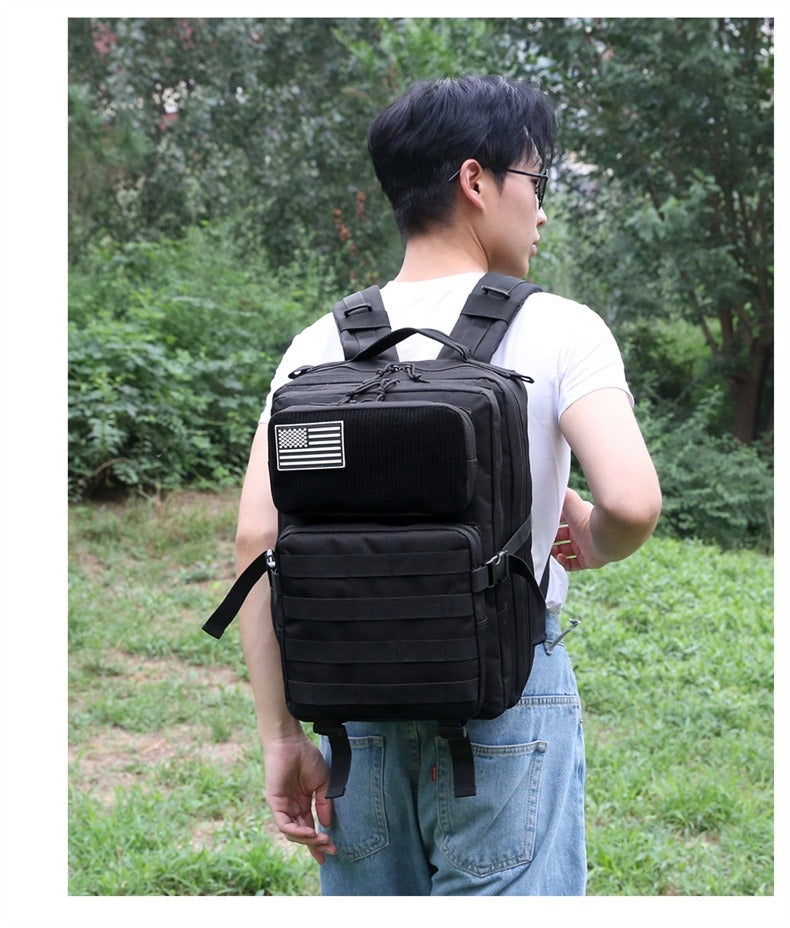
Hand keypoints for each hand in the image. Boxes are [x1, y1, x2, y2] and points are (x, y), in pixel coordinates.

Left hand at [263, 732, 336, 863]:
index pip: (310, 827)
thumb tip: (327, 824)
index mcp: (303, 803)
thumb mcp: (323, 782)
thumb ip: (325, 803)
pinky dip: (296, 831)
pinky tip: (309, 833)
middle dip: (316, 845)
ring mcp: (282, 806)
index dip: (319, 841)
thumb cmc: (307, 757)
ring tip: (322, 840)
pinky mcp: (275, 803)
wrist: (291, 742)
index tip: (331, 852)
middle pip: (302, 834)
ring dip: (307, 839)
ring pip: (292, 833)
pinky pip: (284, 824)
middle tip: (330, 851)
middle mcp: (292, 807)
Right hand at [552, 487, 607, 571]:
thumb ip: (559, 493)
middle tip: (545, 540)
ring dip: (555, 552)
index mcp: (578, 519)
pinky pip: (572, 565)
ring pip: (566, 552)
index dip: (552, 525)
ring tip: (551, 550)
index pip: (562, 522)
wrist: (608, 535)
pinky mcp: (589, 561)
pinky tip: (560, 556)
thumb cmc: (588, 517)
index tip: (544, 526)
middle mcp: (582, 534)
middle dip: (551, 539)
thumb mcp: (569, 501)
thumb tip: (548, 486)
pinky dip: (563, 563)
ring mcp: (586, 548)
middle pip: (562, 538)